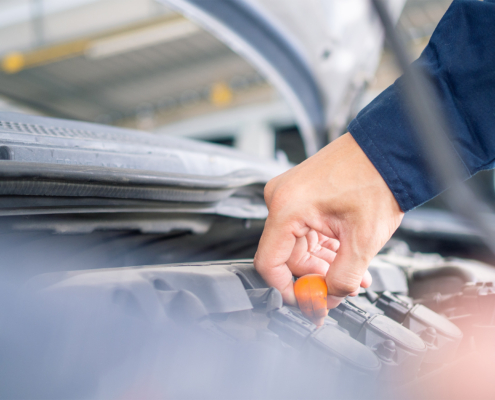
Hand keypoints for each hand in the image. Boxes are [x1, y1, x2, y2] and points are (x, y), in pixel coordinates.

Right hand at [254, 133, 403, 307]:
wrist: (388, 150)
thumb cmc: (377, 179)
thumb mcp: (362, 240)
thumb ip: (342, 279)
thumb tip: (328, 299)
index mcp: (287, 207)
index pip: (269, 263)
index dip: (288, 290)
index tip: (308, 301)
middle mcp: (281, 198)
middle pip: (287, 257)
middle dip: (316, 277)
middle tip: (340, 291)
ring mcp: (290, 195)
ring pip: (299, 246)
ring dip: (326, 263)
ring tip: (355, 274)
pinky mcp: (301, 195)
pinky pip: (306, 231)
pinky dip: (326, 246)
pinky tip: (348, 255)